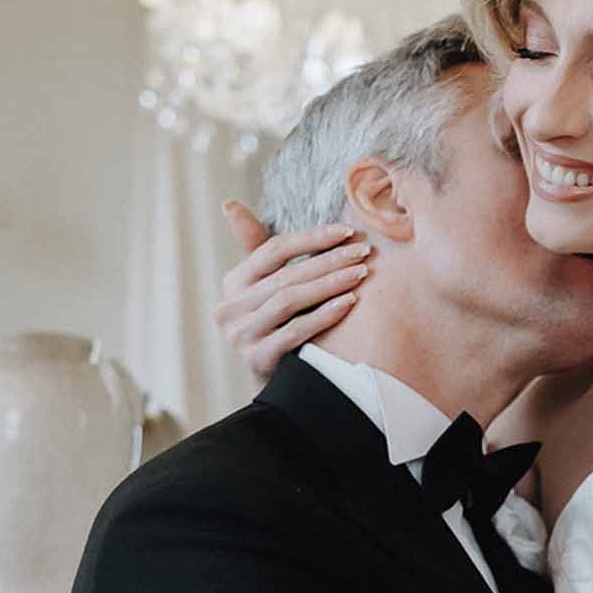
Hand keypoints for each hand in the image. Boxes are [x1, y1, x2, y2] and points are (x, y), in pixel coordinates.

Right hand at [215, 200, 372, 381]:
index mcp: (233, 283)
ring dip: (329, 285)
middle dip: (328, 261)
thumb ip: (257, 250)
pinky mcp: (256, 359)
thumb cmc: (278, 329)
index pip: (272, 250)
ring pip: (290, 300)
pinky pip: (294, 331)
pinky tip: (348, 304)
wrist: (278, 386)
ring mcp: (241, 335)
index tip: (346, 231)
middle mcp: (230, 307)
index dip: (311, 238)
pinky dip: (323, 316)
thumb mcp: (266, 290)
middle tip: (363, 253)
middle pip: (285, 275)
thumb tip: (230, 205)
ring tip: (360, 274)